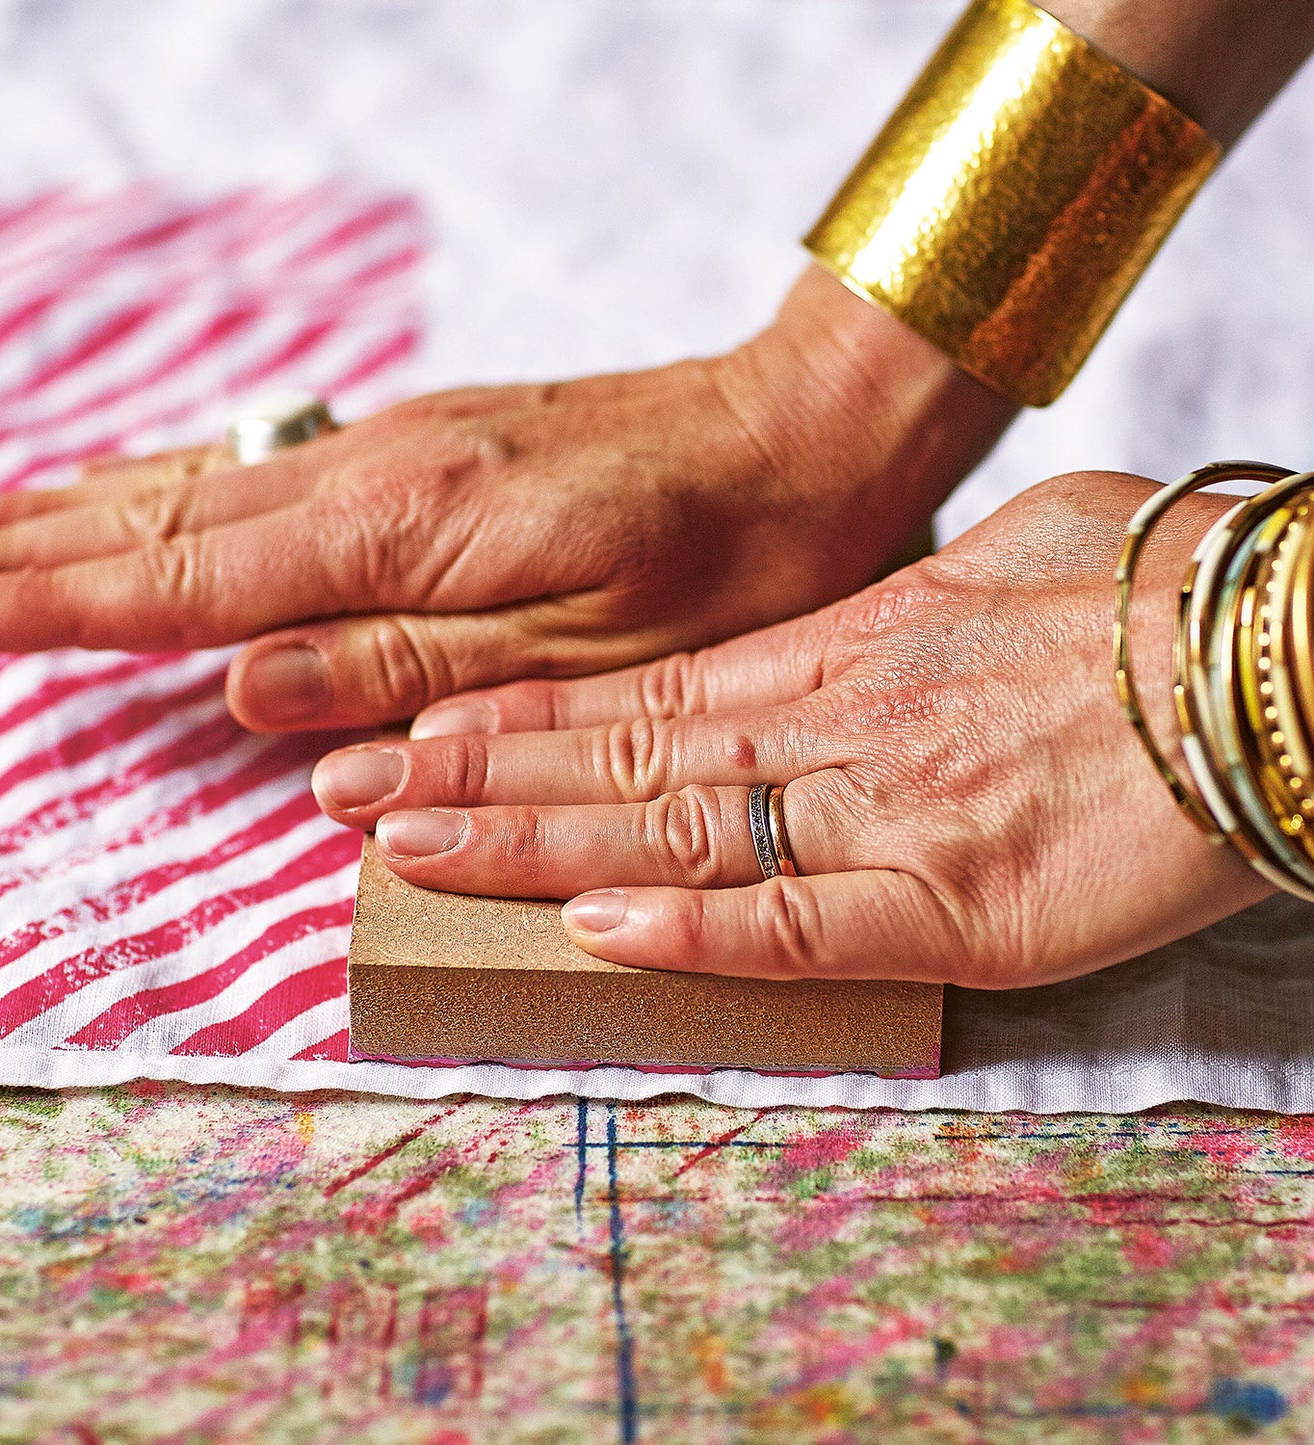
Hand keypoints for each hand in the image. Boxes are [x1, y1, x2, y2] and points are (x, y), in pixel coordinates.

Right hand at [0, 266, 1012, 730]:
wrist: (802, 436)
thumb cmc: (723, 559)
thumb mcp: (587, 650)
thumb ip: (408, 668)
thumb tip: (246, 697)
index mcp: (404, 534)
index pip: (186, 581)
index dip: (52, 603)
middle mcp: (377, 475)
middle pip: (162, 519)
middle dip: (15, 550)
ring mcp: (400, 449)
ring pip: (201, 484)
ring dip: (71, 510)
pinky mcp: (432, 446)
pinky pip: (268, 471)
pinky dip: (173, 486)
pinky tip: (132, 496)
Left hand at [309, 471, 1270, 988]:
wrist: (1272, 645)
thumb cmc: (1147, 590)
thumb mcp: (1006, 562)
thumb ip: (914, 602)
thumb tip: (883, 611)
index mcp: (844, 656)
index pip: (646, 692)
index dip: (527, 718)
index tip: (428, 732)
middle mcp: (834, 731)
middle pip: (623, 756)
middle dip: (481, 779)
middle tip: (356, 792)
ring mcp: (885, 813)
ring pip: (676, 826)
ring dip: (536, 840)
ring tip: (414, 847)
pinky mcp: (958, 903)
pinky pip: (802, 919)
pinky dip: (695, 927)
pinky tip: (596, 923)